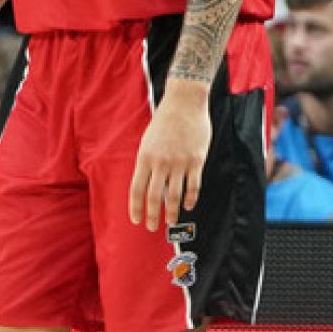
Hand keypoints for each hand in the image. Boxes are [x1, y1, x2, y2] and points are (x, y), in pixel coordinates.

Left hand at [128, 84, 211, 231]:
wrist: (184, 105)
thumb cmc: (163, 123)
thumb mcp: (147, 142)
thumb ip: (146, 163)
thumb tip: (146, 184)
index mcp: (145, 158)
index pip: (137, 189)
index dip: (135, 207)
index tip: (135, 220)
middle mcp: (161, 163)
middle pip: (154, 196)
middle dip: (152, 215)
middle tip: (151, 227)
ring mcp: (179, 163)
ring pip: (174, 195)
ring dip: (171, 211)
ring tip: (170, 222)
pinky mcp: (196, 161)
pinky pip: (193, 185)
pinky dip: (190, 199)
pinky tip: (187, 206)